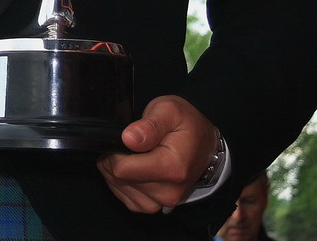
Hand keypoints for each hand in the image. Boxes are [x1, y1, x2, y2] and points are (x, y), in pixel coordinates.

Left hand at [97, 95, 218, 212]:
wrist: (204, 143)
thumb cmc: (186, 124)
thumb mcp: (169, 111)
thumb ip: (149, 125)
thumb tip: (128, 138)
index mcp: (172, 168)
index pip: (123, 169)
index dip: (112, 152)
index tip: (117, 138)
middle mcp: (169, 191)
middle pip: (120, 180)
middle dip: (113, 159)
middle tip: (122, 142)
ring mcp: (163, 202)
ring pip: (121, 190)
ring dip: (115, 172)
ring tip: (126, 152)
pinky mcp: (156, 206)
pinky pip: (128, 199)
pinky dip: (122, 184)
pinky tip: (129, 167)